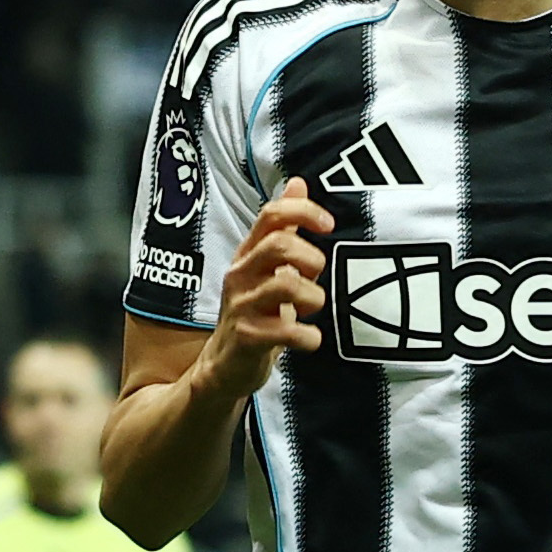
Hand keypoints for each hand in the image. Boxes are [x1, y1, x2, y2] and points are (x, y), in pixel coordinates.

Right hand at [202, 182, 333, 394]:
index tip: (328, 225)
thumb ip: (284, 230)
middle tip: (317, 277)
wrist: (223, 368)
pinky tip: (309, 340)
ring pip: (285, 286)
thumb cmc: (255, 314)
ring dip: (313, 298)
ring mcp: (241, 306)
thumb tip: (298, 183)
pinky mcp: (247, 337)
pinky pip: (286, 331)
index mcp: (248, 254)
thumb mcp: (268, 268)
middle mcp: (241, 274)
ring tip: (312, 311)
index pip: (271, 215)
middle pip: (279, 245)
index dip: (304, 212)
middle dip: (311, 258)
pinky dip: (308, 337)